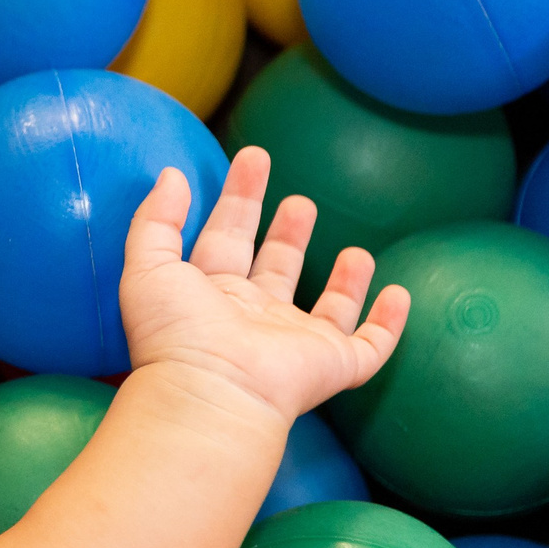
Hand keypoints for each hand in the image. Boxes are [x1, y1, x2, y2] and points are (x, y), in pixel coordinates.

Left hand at [118, 145, 409, 422]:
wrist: (214, 391)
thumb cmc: (177, 330)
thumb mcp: (150, 263)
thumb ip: (158, 218)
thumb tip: (174, 174)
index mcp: (210, 293)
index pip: (227, 236)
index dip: (240, 196)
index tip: (254, 156)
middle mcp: (253, 317)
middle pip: (276, 268)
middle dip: (287, 234)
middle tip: (299, 201)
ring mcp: (295, 342)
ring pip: (325, 308)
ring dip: (341, 279)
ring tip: (353, 249)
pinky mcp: (333, 364)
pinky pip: (370, 344)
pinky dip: (388, 322)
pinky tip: (398, 293)